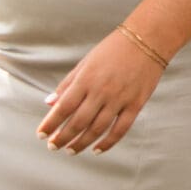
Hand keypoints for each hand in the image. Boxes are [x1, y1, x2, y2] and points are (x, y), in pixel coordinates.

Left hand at [38, 28, 167, 151]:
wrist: (149, 39)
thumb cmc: (114, 49)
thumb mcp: (86, 62)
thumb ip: (67, 84)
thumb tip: (49, 103)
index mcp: (86, 80)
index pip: (63, 108)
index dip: (50, 124)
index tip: (41, 135)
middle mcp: (101, 92)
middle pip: (78, 122)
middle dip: (62, 138)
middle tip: (53, 146)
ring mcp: (120, 99)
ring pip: (97, 129)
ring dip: (81, 143)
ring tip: (70, 150)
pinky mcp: (136, 104)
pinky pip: (120, 129)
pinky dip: (108, 142)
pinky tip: (97, 149)